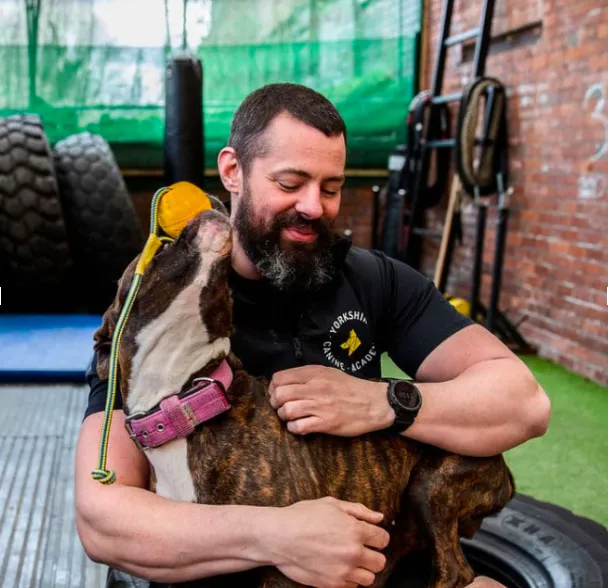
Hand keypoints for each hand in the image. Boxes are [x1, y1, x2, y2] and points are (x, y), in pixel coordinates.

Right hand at [266, 496, 389, 587]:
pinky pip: (353, 587)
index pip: (383, 539)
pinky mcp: (332, 584)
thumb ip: (359, 511)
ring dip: (363, 569)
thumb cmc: (303, 516)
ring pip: (369, 578)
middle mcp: (353, 552)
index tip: (370, 536)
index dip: (378, 536)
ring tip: (351, 560)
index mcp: (355, 530)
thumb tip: (379, 517)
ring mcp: (343, 571)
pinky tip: (339, 567)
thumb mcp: (331, 504)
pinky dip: (350, 579)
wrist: (279, 536)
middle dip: (373, 554)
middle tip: (361, 548)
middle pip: (380, 562)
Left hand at [268, 365, 393, 435]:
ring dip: (284, 417)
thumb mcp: (329, 373)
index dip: (273, 388)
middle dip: (276, 404)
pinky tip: (300, 427)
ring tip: (291, 418)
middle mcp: (315, 387)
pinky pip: (299, 427)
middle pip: (280, 395)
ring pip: (287, 410)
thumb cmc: (350, 388)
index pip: (279, 378)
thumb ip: (308, 375)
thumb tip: (285, 382)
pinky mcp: (327, 423)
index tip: (278, 395)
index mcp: (314, 373)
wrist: (375, 403)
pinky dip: (295, 429)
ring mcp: (320, 405)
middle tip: (282, 408)